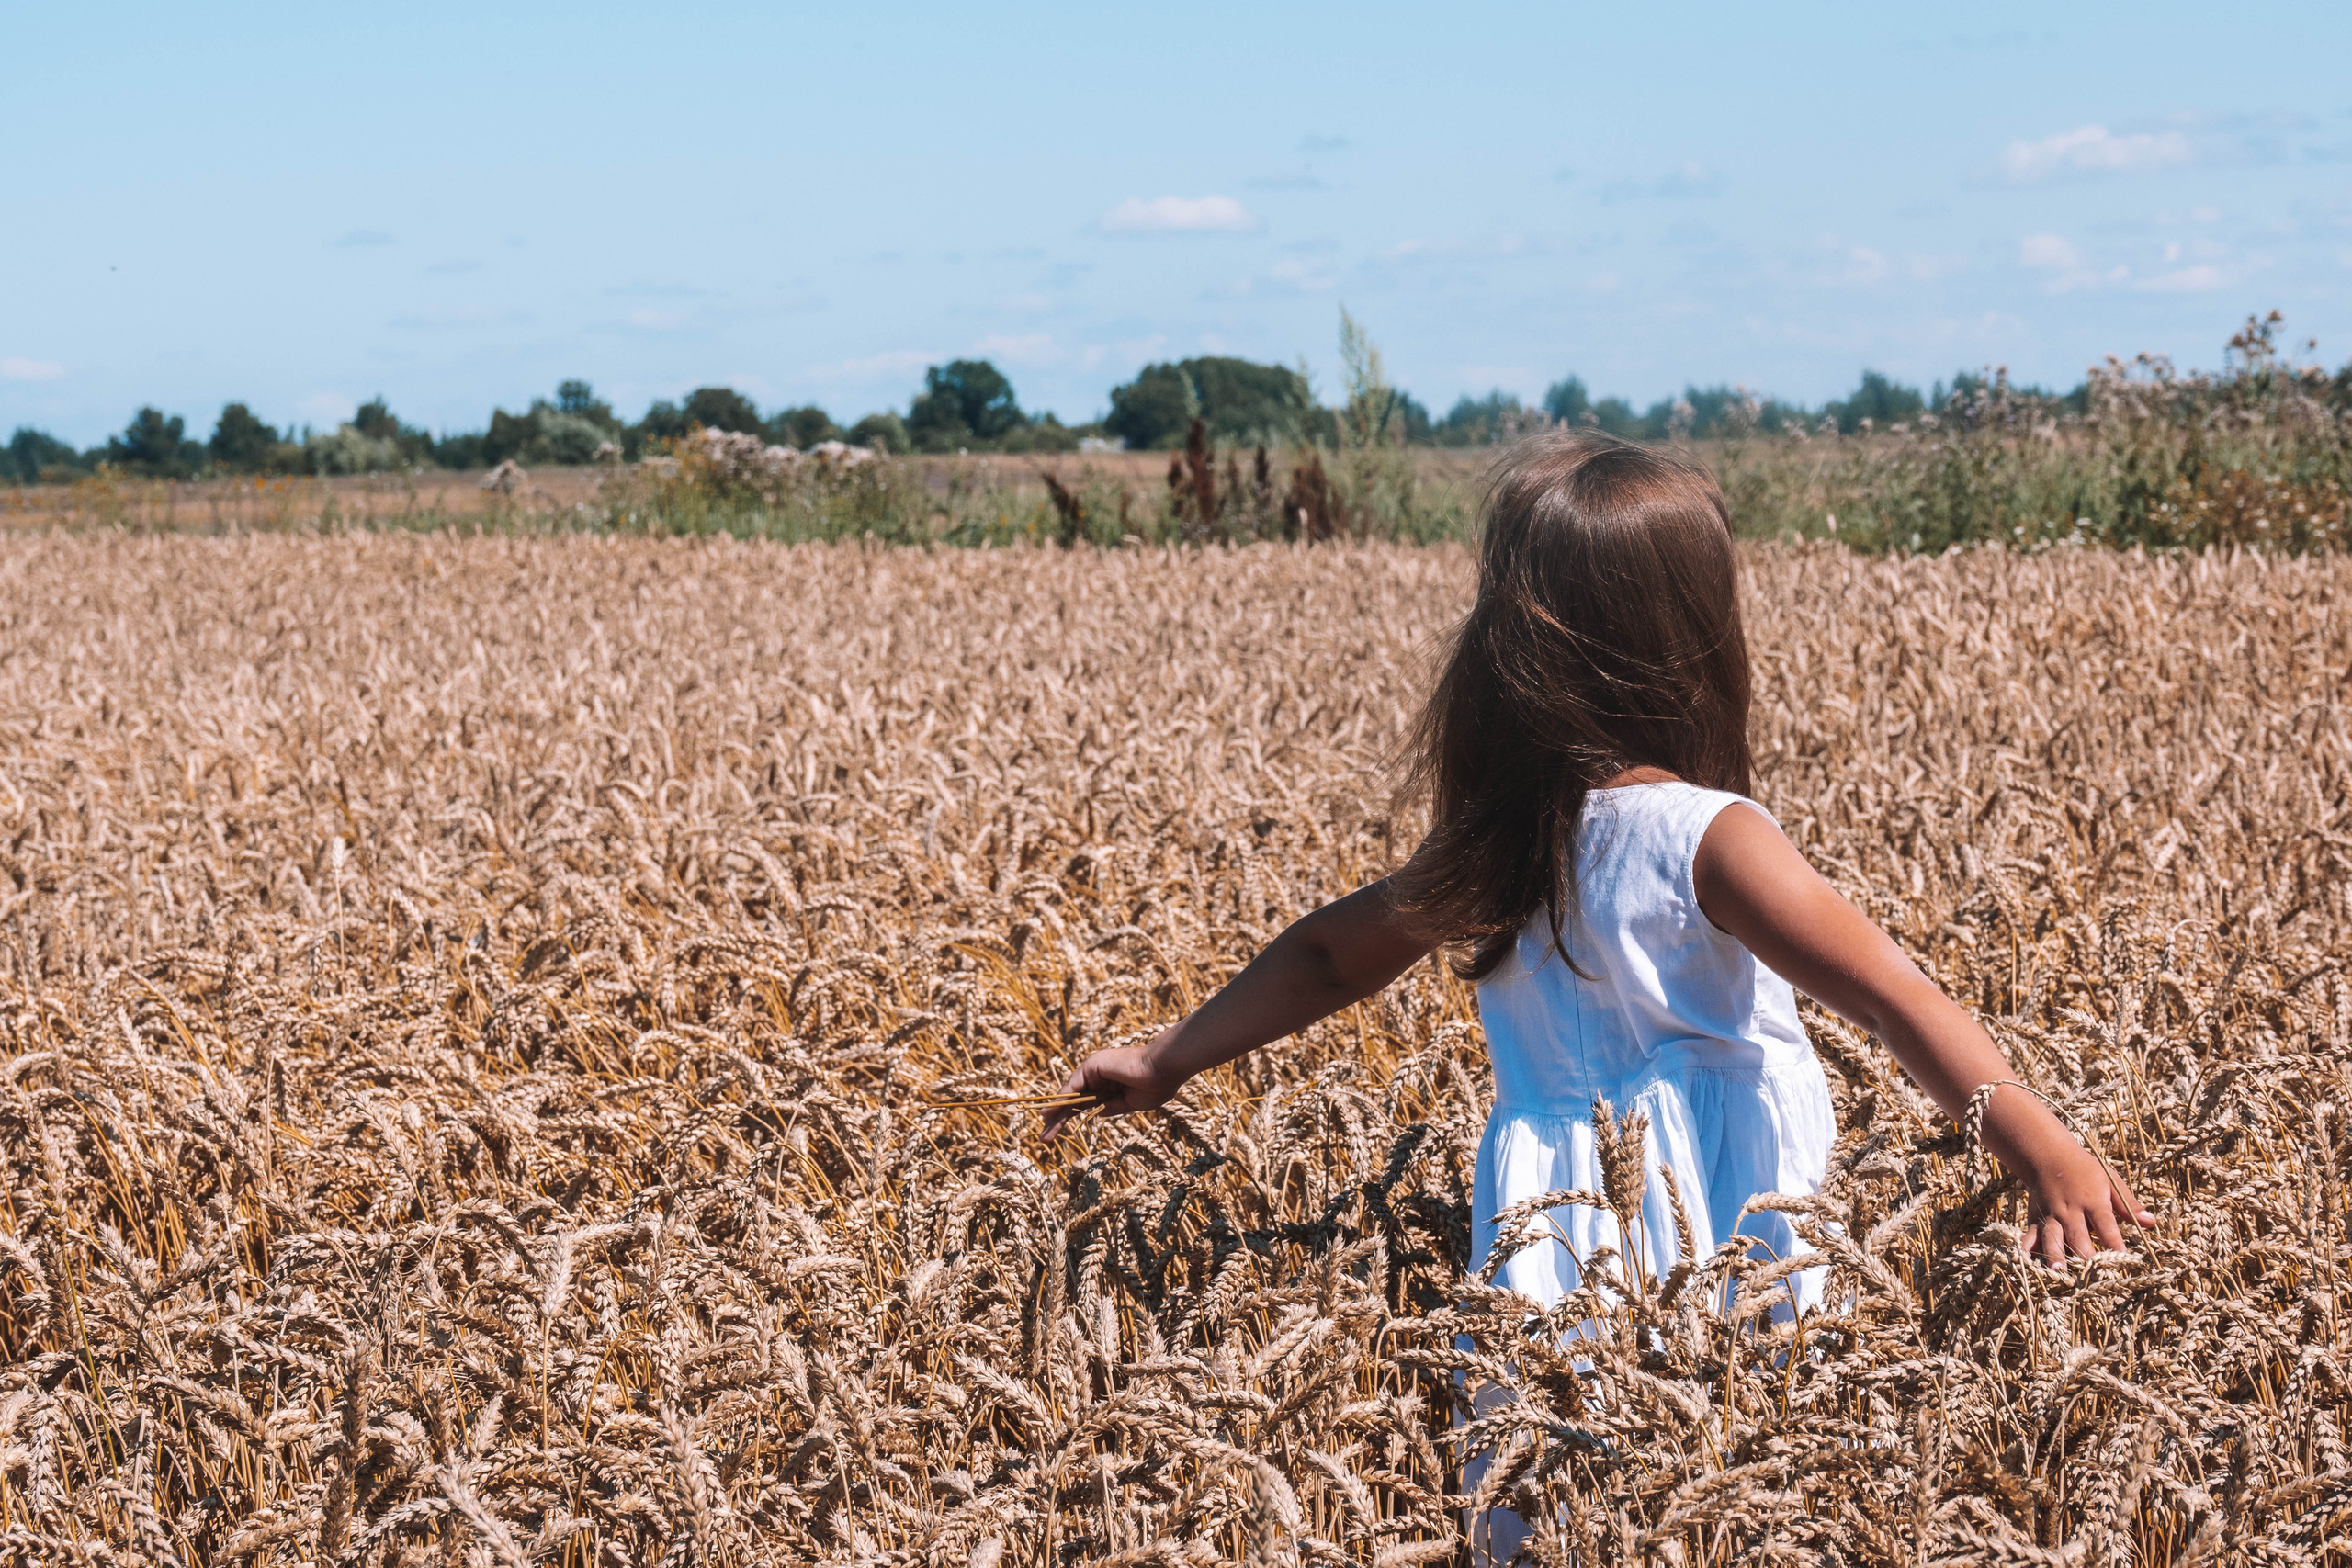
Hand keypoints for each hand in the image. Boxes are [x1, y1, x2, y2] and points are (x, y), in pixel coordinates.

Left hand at [1041, 1027, 1187, 1139]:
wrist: (1165, 1069)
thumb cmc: (1156, 1086)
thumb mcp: (1130, 1103)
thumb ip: (1112, 1108)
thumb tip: (1094, 1114)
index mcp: (1110, 1086)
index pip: (1084, 1104)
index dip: (1070, 1117)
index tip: (1058, 1132)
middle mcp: (1100, 1076)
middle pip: (1073, 1101)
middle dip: (1059, 1120)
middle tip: (1044, 1138)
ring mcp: (1094, 1070)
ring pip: (1070, 1095)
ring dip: (1055, 1114)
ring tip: (1044, 1133)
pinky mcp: (1092, 1065)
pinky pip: (1073, 1087)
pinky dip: (1060, 1101)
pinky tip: (1050, 1115)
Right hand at [2020, 1140, 2156, 1269]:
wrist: (2048, 1156)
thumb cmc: (2086, 1171)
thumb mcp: (2111, 1181)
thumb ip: (2129, 1204)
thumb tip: (2151, 1222)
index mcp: (2093, 1201)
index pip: (2106, 1225)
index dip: (2114, 1242)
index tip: (2123, 1259)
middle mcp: (2070, 1210)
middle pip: (2078, 1236)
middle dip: (2084, 1256)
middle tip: (2091, 1276)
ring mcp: (2050, 1216)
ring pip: (2052, 1238)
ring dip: (2055, 1255)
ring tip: (2058, 1271)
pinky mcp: (2035, 1219)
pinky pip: (2030, 1236)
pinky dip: (2028, 1250)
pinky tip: (2027, 1264)